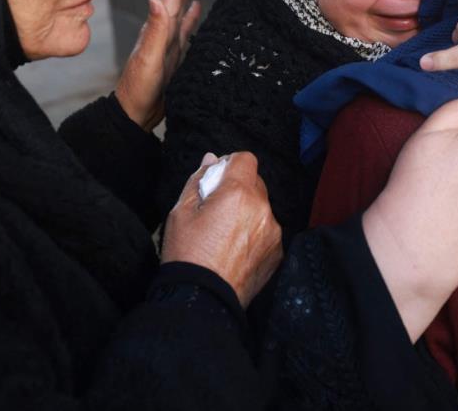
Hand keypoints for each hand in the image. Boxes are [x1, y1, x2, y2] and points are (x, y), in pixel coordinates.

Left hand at [116, 0, 202, 130]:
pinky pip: (185, 31)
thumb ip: (155, 32)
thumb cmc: (138, 90)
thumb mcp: (148, 60)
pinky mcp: (174, 56)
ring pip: (181, 11)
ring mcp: (168, 44)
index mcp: (157, 30)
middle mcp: (163, 33)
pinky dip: (191, 17)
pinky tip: (197, 10)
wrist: (134, 115)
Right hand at [161, 152, 282, 306]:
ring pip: (262, 208)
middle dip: (238, 188)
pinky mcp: (277, 252)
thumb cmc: (187, 255)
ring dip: (248, 212)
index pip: (245, 159)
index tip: (218, 177)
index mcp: (238, 193)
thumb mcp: (180, 212)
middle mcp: (262, 208)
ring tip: (225, 233)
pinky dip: (255, 233)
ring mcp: (273, 231)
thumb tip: (211, 160)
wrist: (202, 299)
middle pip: (255, 183)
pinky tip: (235, 249)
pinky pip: (268, 231)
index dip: (230, 164)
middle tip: (217, 208)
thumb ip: (198, 180)